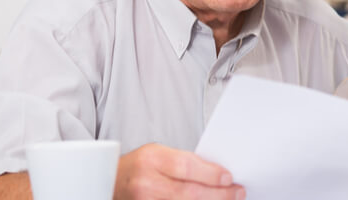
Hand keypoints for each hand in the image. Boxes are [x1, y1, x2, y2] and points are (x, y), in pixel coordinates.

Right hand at [115, 143, 244, 199]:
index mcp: (150, 159)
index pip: (186, 167)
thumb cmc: (139, 167)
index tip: (229, 177)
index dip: (211, 174)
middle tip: (238, 193)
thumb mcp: (158, 154)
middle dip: (219, 194)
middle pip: (189, 193)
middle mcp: (145, 184)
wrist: (110, 182)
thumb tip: (219, 173)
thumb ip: (184, 162)